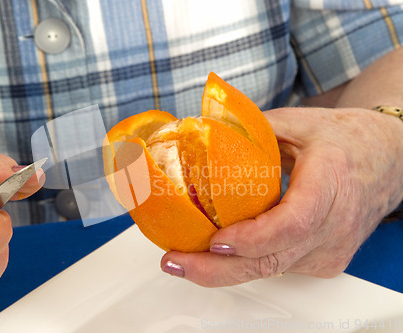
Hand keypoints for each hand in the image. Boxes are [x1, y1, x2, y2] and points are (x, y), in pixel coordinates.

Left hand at [161, 107, 402, 286]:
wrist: (387, 161)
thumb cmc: (346, 140)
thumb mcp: (300, 122)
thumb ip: (252, 128)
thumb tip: (202, 133)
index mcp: (331, 182)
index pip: (293, 223)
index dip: (252, 238)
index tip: (215, 240)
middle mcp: (334, 225)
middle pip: (273, 260)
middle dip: (217, 269)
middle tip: (176, 262)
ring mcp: (331, 250)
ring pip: (270, 269)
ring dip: (223, 269)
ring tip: (183, 260)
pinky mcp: (324, 262)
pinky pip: (277, 266)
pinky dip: (244, 263)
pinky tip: (217, 254)